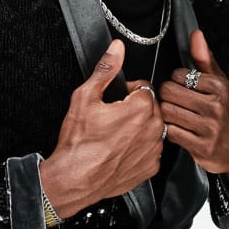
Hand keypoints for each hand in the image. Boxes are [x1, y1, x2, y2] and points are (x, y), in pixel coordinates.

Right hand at [39, 39, 164, 218]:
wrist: (75, 178)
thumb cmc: (79, 143)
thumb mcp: (85, 97)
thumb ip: (105, 69)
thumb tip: (116, 49)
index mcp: (141, 108)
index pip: (144, 87)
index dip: (127, 91)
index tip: (115, 100)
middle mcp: (154, 129)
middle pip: (151, 107)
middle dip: (134, 108)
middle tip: (112, 117)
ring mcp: (154, 150)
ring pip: (153, 128)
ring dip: (138, 128)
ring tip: (114, 135)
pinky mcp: (151, 167)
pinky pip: (151, 149)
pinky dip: (139, 147)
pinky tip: (120, 149)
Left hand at [159, 29, 228, 185]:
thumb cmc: (226, 110)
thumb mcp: (220, 82)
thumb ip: (205, 59)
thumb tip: (196, 34)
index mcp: (220, 87)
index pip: (178, 75)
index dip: (176, 80)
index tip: (183, 87)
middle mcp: (216, 107)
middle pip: (169, 92)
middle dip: (168, 95)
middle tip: (174, 100)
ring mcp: (209, 128)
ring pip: (167, 111)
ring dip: (167, 113)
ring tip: (175, 113)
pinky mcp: (201, 147)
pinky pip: (171, 132)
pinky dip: (170, 130)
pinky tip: (178, 128)